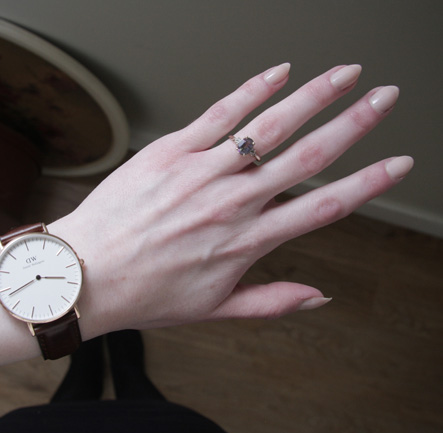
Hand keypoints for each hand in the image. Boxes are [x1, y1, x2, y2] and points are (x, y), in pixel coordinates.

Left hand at [49, 63, 411, 336]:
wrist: (85, 274)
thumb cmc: (145, 292)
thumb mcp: (214, 309)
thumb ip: (271, 302)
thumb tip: (319, 297)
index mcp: (247, 241)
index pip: (325, 206)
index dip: (369, 183)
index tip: (397, 163)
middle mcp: (232, 202)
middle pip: (309, 155)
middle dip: (355, 123)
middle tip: (385, 98)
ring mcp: (202, 172)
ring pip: (271, 126)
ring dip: (315, 95)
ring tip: (346, 75)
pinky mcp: (171, 152)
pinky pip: (219, 113)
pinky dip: (252, 90)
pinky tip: (279, 72)